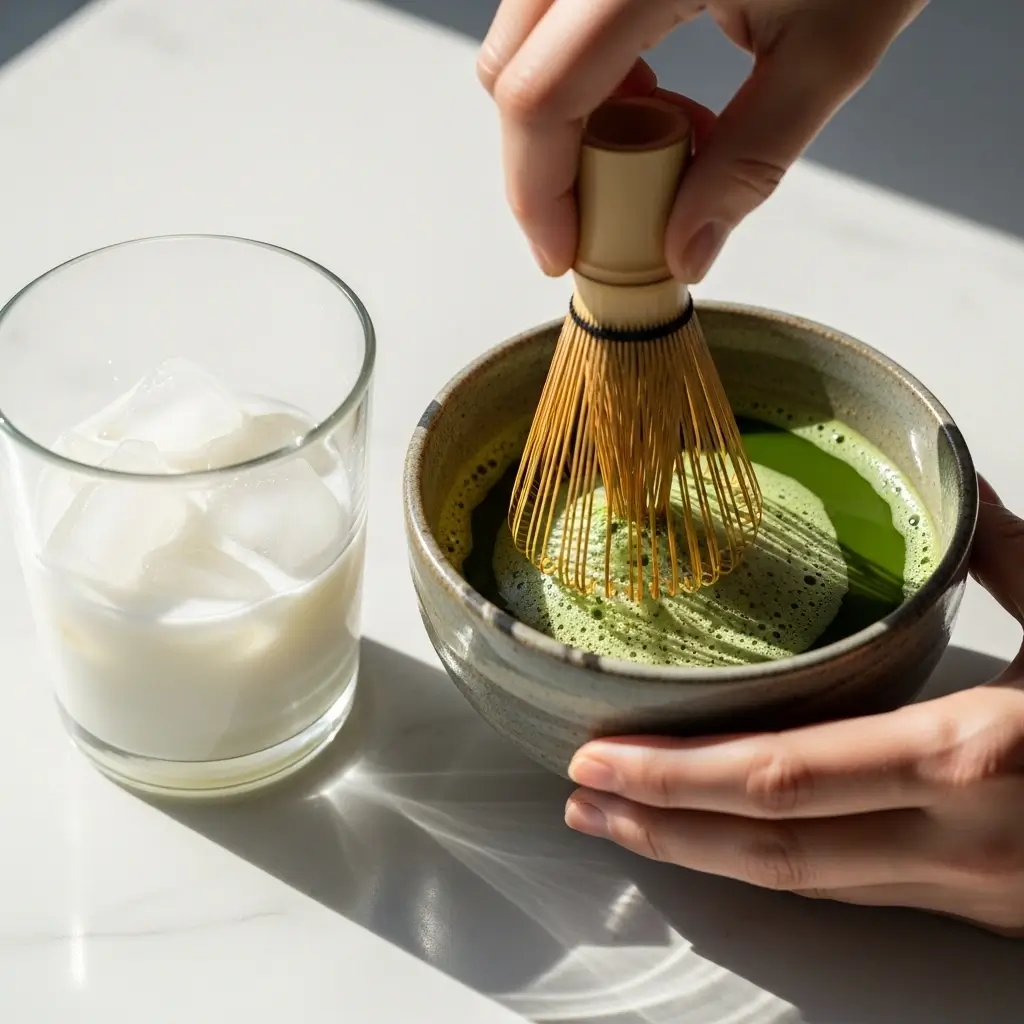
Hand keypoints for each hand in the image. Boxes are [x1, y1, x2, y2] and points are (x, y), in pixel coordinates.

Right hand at [478, 0, 925, 281]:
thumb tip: (683, 253)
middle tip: (610, 208)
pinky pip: (555, 15)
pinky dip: (586, 69)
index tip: (563, 253)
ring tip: (657, 137)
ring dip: (568, 115)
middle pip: (510, 72)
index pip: (538, 96)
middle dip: (546, 162)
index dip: (537, 194)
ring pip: (524, 43)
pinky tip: (652, 85)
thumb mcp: (827, 55)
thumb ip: (747, 164)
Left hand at [565, 476, 1023, 936]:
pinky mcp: (983, 905)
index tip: (598, 756)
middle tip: (580, 800)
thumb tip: (959, 483)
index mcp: (967, 757)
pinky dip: (775, 861)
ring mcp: (965, 888)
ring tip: (625, 826)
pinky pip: (851, 884)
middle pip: (766, 842)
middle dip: (661, 825)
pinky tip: (732, 837)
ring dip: (703, 855)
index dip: (674, 776)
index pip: (774, 779)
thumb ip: (1011, 550)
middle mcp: (951, 839)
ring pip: (803, 881)